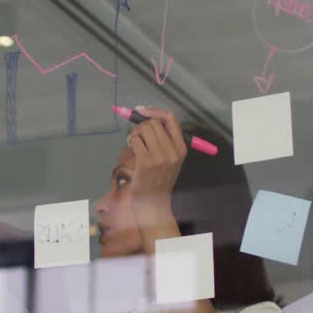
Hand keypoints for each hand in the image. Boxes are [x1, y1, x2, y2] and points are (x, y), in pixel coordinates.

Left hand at [125, 107, 186, 227]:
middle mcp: (172, 151)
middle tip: (137, 135)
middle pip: (153, 123)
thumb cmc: (159, 179)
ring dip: (135, 134)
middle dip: (141, 126)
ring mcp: (159, 157)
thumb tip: (146, 115)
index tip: (141, 110)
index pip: (170, 118)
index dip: (154, 111)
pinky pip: (135, 140)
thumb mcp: (170, 159)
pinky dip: (130, 141)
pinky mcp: (146, 162)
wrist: (154, 202)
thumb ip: (163, 138)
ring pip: (143, 130)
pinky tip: (132, 148)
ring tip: (134, 143)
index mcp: (181, 148)